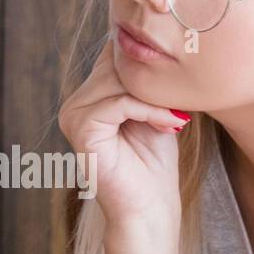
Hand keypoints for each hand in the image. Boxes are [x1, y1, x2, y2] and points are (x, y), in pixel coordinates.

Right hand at [57, 37, 187, 228]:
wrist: (148, 208)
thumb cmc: (154, 164)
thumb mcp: (152, 111)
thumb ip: (145, 82)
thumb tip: (158, 45)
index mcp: (88, 98)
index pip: (114, 56)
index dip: (146, 63)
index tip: (178, 81)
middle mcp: (74, 105)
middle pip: (116, 67)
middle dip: (152, 82)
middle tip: (180, 105)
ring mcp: (73, 116)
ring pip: (119, 82)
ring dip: (154, 98)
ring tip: (176, 118)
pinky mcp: (81, 130)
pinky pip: (120, 103)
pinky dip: (149, 111)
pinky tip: (170, 125)